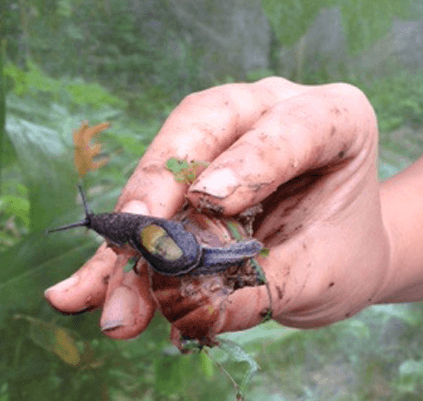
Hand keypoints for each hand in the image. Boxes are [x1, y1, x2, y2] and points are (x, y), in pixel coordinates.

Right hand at [44, 77, 390, 342]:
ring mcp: (222, 137)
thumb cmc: (343, 252)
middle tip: (140, 235)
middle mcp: (268, 110)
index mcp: (332, 118)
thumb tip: (188, 312)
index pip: (289, 127)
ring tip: (112, 299)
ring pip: (161, 168)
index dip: (248, 161)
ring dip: (132, 236)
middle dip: (163, 187)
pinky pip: (146, 209)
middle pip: (203, 127)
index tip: (209, 199)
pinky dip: (115, 255)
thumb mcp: (326, 274)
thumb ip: (268, 285)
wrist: (338, 253)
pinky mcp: (185, 173)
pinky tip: (79, 291)